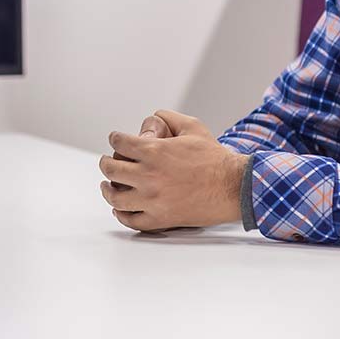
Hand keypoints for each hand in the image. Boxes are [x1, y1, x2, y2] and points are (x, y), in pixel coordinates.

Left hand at [99, 110, 247, 231]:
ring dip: (107, 189)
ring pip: (115, 197)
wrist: (233, 186)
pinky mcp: (160, 219)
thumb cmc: (214, 158)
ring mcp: (152, 200)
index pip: (119, 143)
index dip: (115, 139)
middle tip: (108, 162)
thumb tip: (152, 118)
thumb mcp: (193, 126)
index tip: (115, 140)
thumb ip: (168, 117)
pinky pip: (130, 220)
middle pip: (111, 169)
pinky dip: (121, 214)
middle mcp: (148, 176)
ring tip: (107, 184)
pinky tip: (120, 207)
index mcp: (154, 152)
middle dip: (107, 163)